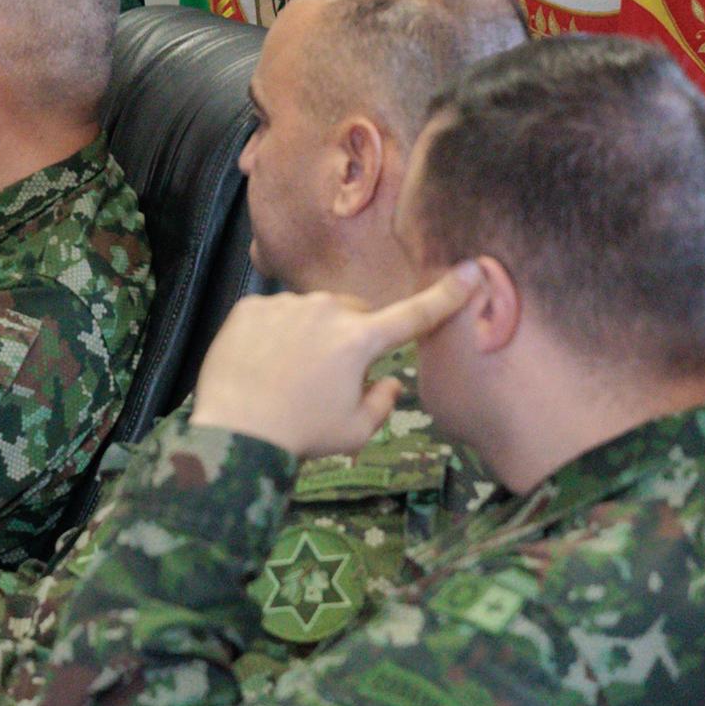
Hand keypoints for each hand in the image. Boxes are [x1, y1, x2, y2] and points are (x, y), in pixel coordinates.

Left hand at [183, 267, 483, 460]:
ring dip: (311, 332)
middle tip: (331, 374)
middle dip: (354, 334)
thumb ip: (383, 402)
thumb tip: (388, 381)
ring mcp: (285, 305)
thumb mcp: (356, 431)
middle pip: (355, 313)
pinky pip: (274, 313)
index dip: (447, 295)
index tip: (470, 271)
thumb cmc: (301, 434)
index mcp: (360, 340)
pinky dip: (275, 332)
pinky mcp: (250, 307)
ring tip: (289, 373)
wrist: (234, 432)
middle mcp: (325, 311)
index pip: (415, 314)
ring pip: (311, 312)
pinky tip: (263, 363)